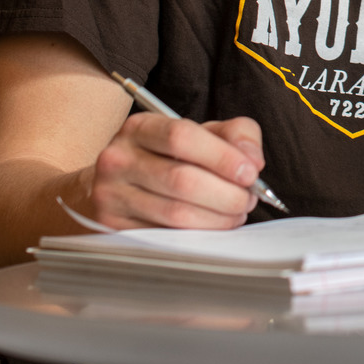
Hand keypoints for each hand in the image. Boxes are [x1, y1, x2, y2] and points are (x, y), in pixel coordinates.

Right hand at [89, 113, 264, 229]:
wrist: (120, 181)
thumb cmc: (170, 154)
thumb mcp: (203, 132)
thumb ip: (236, 135)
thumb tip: (253, 161)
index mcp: (140, 127)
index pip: (182, 137)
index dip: (222, 157)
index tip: (250, 173)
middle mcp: (118, 159)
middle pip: (181, 179)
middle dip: (226, 193)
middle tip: (249, 199)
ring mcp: (111, 195)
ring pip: (175, 213)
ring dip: (217, 217)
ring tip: (236, 212)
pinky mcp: (112, 227)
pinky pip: (165, 235)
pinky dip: (199, 234)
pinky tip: (213, 225)